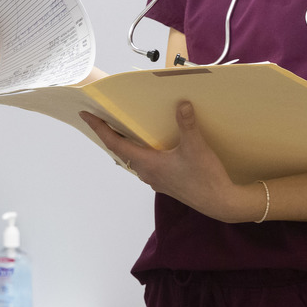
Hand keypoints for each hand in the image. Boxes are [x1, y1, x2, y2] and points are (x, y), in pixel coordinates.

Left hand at [80, 102, 265, 222]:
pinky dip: (140, 153)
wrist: (220, 203)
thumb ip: (187, 125)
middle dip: (110, 135)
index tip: (86, 115)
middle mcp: (147, 173)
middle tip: (102, 119)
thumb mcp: (196, 147)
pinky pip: (145, 165)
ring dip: (125, 145)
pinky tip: (150, 148)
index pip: (116, 144)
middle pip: (121, 152)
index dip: (100, 129)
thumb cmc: (205, 177)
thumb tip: (181, 104)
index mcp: (148, 163)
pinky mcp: (166, 183)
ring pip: (133, 160)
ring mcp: (156, 180)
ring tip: (123, 130)